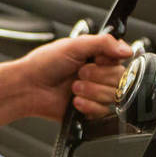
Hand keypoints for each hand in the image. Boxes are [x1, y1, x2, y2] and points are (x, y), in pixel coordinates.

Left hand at [18, 33, 132, 120]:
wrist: (28, 87)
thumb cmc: (44, 64)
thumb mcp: (73, 45)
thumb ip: (103, 43)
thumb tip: (127, 49)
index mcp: (96, 57)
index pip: (121, 61)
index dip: (108, 63)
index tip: (95, 60)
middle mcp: (98, 75)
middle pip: (120, 80)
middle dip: (97, 77)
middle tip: (80, 73)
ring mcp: (95, 94)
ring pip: (113, 97)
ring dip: (91, 91)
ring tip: (73, 87)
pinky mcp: (90, 111)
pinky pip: (103, 112)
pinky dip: (88, 106)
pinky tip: (74, 101)